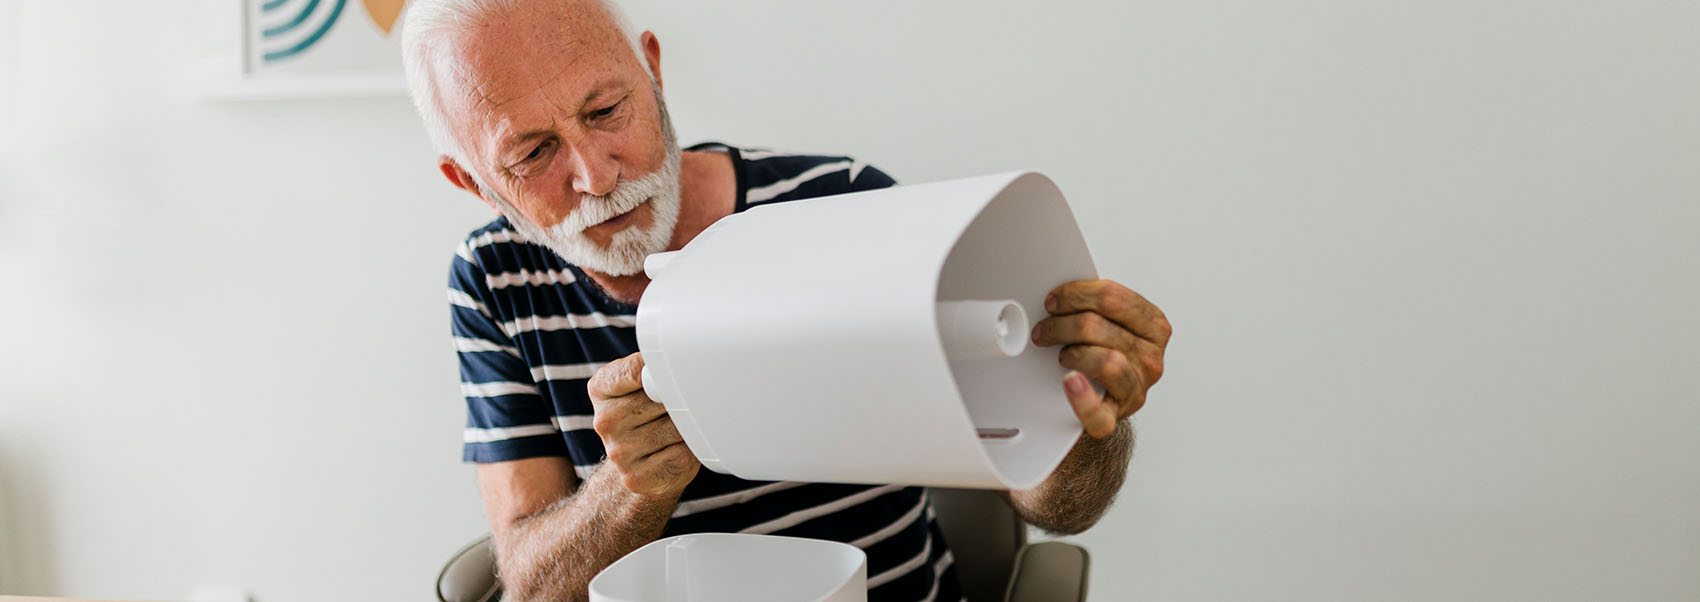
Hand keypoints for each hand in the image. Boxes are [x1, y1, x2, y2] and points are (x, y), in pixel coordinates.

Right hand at [587, 353, 699, 497]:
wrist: (640, 464)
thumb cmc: (648, 415)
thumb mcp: (642, 382)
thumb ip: (654, 369)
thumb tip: (682, 362)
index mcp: (601, 388)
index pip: (637, 370)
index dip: (661, 370)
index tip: (672, 370)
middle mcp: (604, 421)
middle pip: (663, 399)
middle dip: (679, 401)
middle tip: (677, 406)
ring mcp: (618, 452)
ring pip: (676, 428)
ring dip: (687, 428)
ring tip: (676, 430)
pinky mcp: (636, 477)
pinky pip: (681, 455)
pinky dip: (689, 452)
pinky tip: (676, 450)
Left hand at [1030, 280, 1171, 437]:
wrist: (1105, 399)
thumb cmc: (1105, 355)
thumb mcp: (1113, 324)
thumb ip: (1098, 305)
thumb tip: (1060, 291)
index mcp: (1154, 327)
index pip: (1113, 298)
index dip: (1075, 295)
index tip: (1054, 301)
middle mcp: (1151, 358)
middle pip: (1097, 326)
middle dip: (1061, 323)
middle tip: (1044, 329)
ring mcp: (1136, 388)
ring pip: (1104, 361)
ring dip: (1071, 352)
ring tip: (1062, 354)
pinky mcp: (1115, 416)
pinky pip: (1098, 412)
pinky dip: (1081, 397)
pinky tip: (1069, 382)